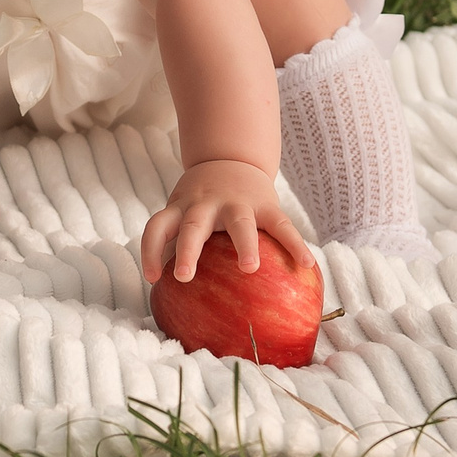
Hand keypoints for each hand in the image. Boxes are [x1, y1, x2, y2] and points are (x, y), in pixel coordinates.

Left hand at [139, 159, 314, 284]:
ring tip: (249, 268)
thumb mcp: (183, 212)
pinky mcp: (265, 204)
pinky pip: (281, 224)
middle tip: (183, 276)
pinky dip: (294, 243)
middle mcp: (205, 204)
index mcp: (181, 208)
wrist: (230, 158)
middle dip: (187, 250)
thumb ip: (178, 245)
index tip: (154, 278)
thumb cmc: (202, 202)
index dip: (150, 251)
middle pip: (192, 225)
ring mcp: (236, 203)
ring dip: (243, 244)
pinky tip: (306, 264)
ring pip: (239, 222)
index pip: (157, 227)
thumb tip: (170, 299)